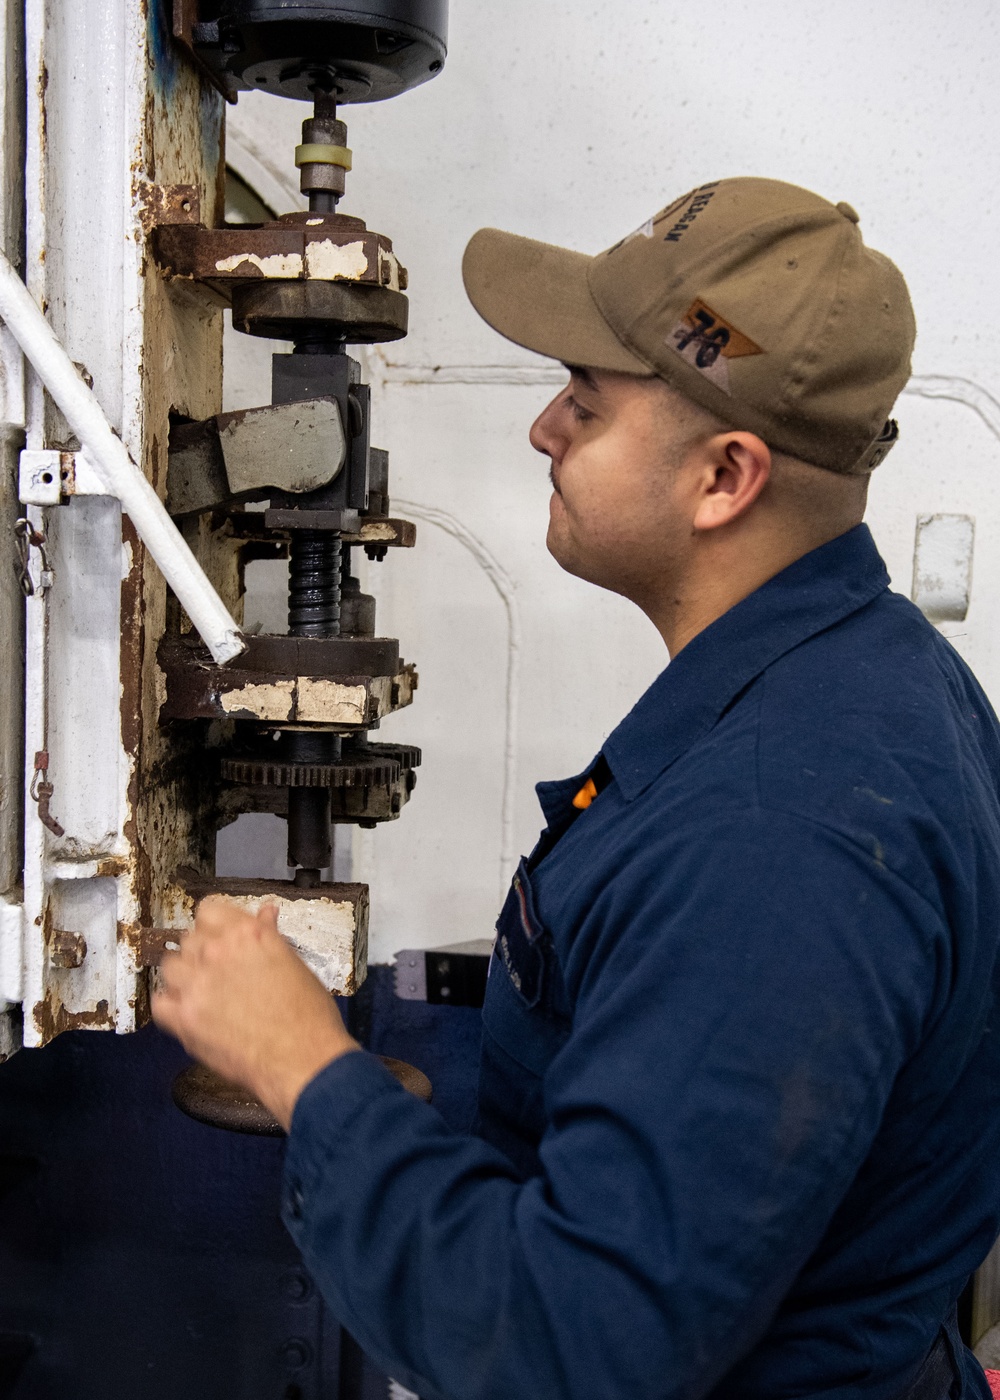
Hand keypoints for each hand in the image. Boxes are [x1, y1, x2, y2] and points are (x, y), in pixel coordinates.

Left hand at [151, 896, 358, 1129]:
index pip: (209, 910)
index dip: (215, 923)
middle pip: (189, 938)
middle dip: (202, 951)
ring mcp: (197, 986)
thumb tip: (265, 915)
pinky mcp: (185, 1020)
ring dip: (183, 975)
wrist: (304, 1061)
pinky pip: (160, 1003)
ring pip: (170, 965)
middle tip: (218, 969)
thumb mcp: (294, 964)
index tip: (221, 935)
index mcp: (247, 935)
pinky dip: (170, 1005)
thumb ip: (270, 937)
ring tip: (202, 990)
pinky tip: (186, 1011)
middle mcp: (217, 953)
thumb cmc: (308, 1018)